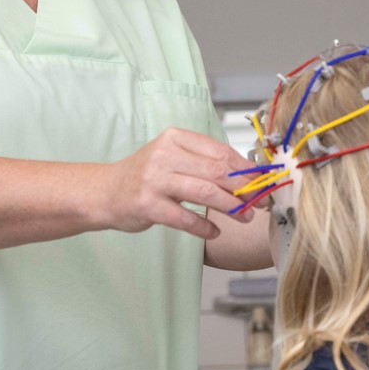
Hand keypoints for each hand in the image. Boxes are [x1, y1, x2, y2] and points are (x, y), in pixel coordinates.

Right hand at [103, 128, 253, 239]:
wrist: (105, 191)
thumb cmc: (146, 175)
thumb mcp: (173, 157)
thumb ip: (204, 161)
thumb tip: (247, 174)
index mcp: (175, 138)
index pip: (220, 152)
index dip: (246, 169)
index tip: (262, 182)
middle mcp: (164, 155)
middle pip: (216, 171)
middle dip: (243, 189)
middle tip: (259, 202)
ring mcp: (154, 180)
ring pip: (204, 192)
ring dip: (230, 207)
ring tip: (244, 217)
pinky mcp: (147, 205)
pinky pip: (184, 218)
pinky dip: (204, 227)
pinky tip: (214, 231)